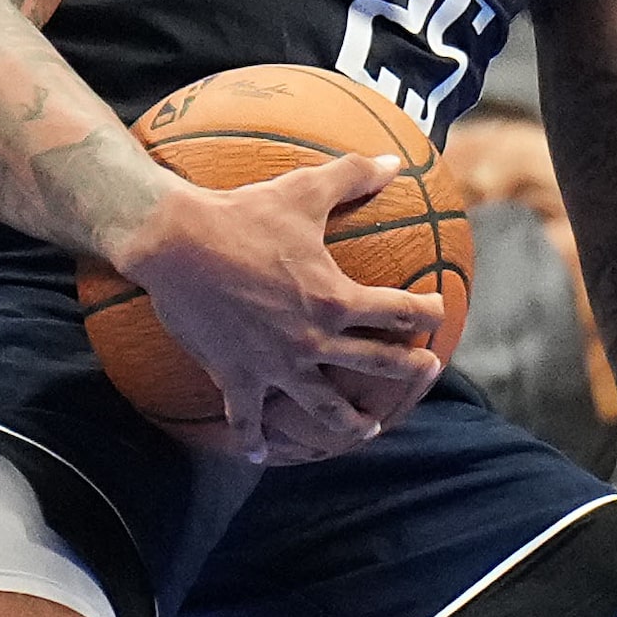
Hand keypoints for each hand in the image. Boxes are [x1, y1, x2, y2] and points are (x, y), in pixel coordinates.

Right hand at [112, 152, 446, 465]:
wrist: (177, 244)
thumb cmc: (243, 214)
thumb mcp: (304, 189)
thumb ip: (352, 176)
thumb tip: (391, 161)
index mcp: (335, 298)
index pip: (398, 310)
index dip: (425, 312)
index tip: (438, 312)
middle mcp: (312, 339)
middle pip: (374, 362)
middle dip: (407, 369)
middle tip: (428, 371)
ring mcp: (275, 364)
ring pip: (321, 406)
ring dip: (348, 422)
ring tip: (368, 429)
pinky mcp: (236, 376)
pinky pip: (247, 417)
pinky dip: (254, 440)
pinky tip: (261, 455)